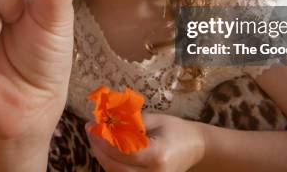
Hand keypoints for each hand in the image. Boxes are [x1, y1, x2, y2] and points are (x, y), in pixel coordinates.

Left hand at [86, 113, 204, 171]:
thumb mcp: (155, 120)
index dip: (102, 140)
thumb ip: (130, 122)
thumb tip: (104, 120)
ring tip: (96, 139)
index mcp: (157, 156)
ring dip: (102, 157)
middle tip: (90, 130)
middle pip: (115, 167)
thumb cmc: (177, 130)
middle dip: (98, 149)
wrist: (196, 148)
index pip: (121, 152)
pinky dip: (112, 164)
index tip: (91, 126)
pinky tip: (107, 150)